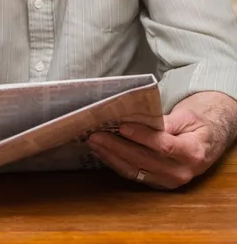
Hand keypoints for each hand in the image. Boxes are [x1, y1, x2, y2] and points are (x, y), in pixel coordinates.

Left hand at [87, 91, 236, 188]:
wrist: (206, 143)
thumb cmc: (196, 126)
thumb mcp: (188, 117)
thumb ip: (168, 121)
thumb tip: (143, 120)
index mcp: (192, 152)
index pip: (162, 145)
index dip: (141, 136)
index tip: (121, 126)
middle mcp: (181, 171)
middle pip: (143, 160)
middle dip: (116, 147)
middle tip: (96, 134)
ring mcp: (168, 180)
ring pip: (134, 170)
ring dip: (110, 156)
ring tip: (93, 142)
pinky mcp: (157, 183)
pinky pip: (133, 174)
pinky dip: (114, 163)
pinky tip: (101, 152)